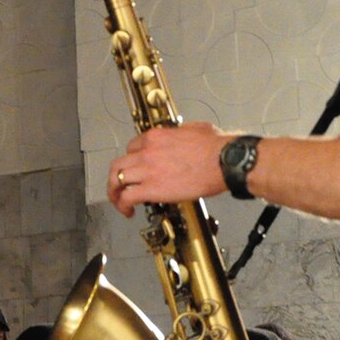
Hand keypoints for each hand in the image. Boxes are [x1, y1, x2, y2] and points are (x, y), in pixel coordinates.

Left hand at [107, 124, 233, 217]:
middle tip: (118, 187)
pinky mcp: (152, 188)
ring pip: (117, 180)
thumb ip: (184, 130)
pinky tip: (128, 211)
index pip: (132, 147)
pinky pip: (127, 197)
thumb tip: (186, 132)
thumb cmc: (217, 147)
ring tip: (120, 202)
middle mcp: (147, 151)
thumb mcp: (197, 128)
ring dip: (115, 192)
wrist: (224, 161)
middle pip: (119, 164)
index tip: (135, 168)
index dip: (132, 160)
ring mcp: (147, 170)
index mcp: (157, 136)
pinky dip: (123, 205)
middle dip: (116, 177)